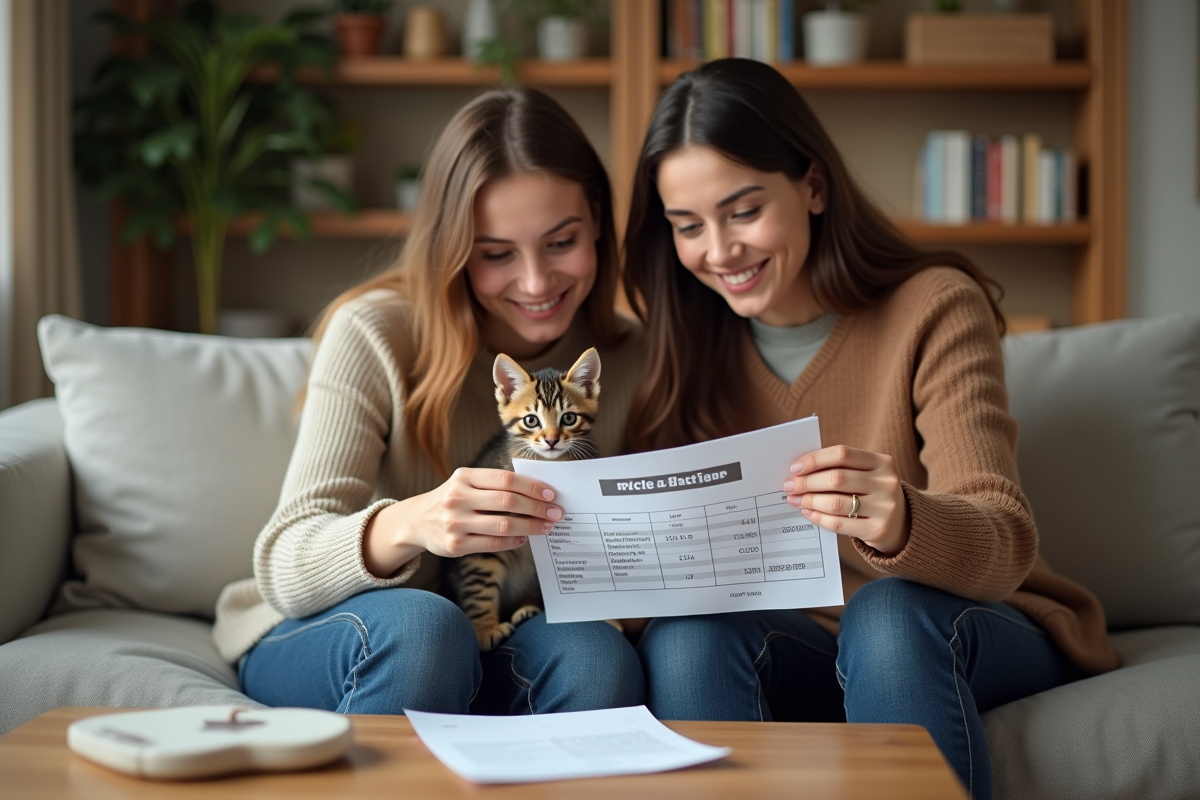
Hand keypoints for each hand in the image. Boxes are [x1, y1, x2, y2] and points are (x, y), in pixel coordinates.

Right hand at [363, 468, 561, 577]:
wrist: (416, 521)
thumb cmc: (452, 498)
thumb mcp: (466, 482)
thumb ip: (495, 484)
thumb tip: (537, 493)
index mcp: (464, 476)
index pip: (506, 479)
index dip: (532, 487)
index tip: (551, 494)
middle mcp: (457, 498)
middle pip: (508, 502)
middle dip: (537, 508)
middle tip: (555, 512)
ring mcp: (455, 523)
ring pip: (504, 526)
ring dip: (530, 527)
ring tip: (546, 526)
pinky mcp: (455, 545)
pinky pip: (493, 544)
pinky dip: (514, 542)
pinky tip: (524, 538)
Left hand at [783, 445, 909, 556]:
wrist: (902, 524)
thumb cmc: (872, 493)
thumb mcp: (866, 475)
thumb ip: (840, 468)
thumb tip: (799, 471)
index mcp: (883, 461)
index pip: (842, 454)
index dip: (815, 460)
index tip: (794, 468)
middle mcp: (887, 483)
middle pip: (837, 479)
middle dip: (807, 483)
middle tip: (789, 486)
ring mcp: (885, 507)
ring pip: (836, 503)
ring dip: (809, 500)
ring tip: (795, 500)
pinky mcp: (878, 530)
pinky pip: (839, 524)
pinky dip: (818, 518)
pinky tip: (808, 513)